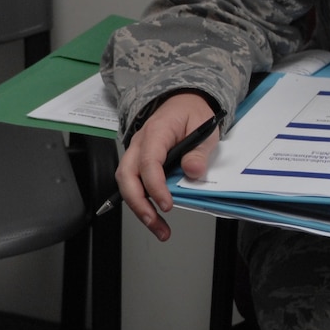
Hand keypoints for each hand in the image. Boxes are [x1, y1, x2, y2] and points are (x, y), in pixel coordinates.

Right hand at [114, 93, 220, 242]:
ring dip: (138, 208)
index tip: (167, 204)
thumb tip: (193, 171)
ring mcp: (136, 153)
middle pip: (126, 176)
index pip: (148, 163)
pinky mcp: (138, 163)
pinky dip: (141, 202)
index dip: (155, 186)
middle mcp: (139, 143)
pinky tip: (154, 216)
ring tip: (158, 228)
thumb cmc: (191, 112)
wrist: (183, 101)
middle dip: (138, 203)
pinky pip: (133, 183)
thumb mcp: (204, 127)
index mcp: (156, 131)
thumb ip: (198, 151)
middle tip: (155, 222)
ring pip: (126, 183)